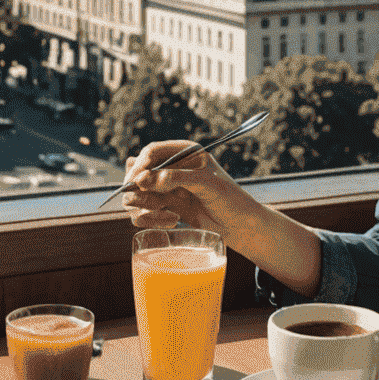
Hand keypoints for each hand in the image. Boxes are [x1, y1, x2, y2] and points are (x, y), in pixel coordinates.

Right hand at [120, 140, 243, 233]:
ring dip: (145, 205)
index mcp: (185, 152)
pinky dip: (151, 218)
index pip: (152, 152)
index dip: (141, 165)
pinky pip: (144, 211)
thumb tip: (143, 179)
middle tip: (150, 201)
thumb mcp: (206, 184)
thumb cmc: (230, 200)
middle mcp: (173, 168)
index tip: (136, 181)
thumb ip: (176, 178)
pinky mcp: (167, 207)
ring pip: (138, 193)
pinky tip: (171, 221)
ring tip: (166, 213)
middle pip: (139, 172)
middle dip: (139, 188)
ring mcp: (168, 188)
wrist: (242, 227)